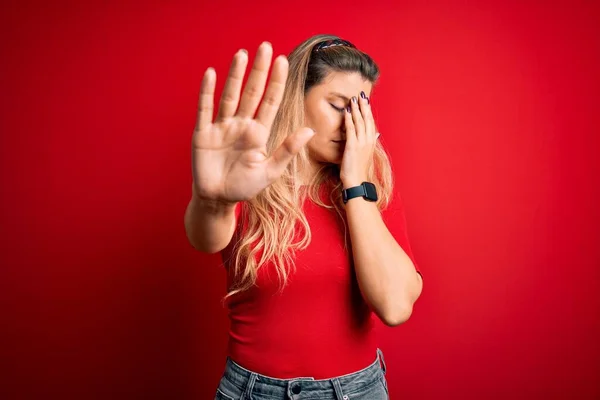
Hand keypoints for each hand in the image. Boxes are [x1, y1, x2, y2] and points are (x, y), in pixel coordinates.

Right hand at [192, 42, 314, 204]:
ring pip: (230, 95)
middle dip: (259, 71)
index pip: (270, 102)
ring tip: (242, 54)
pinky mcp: (203, 133)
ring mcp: (222, 127)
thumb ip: (287, 150)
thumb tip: (309, 130)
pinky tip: (211, 74)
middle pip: (252, 92)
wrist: (217, 199)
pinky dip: (207, 92)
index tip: (283, 61)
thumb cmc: (244, 187)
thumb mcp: (269, 171)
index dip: (277, 82)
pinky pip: (205, 109)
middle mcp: (241, 125)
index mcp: (259, 133)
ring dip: (235, 75)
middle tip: (265, 47)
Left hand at [339, 92, 378, 187]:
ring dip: (356, 109)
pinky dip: (349, 119)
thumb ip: (369, 142)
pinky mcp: (353, 146)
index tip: (366, 101)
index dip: (368, 111)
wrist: (356, 181)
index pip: (371, 122)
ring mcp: (361, 143)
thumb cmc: (359, 169)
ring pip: (360, 122)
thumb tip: (376, 134)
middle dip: (364, 106)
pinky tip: (347, 111)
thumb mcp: (366, 154)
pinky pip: (351, 129)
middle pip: (367, 119)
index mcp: (371, 142)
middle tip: (361, 95)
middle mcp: (368, 140)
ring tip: (353, 99)